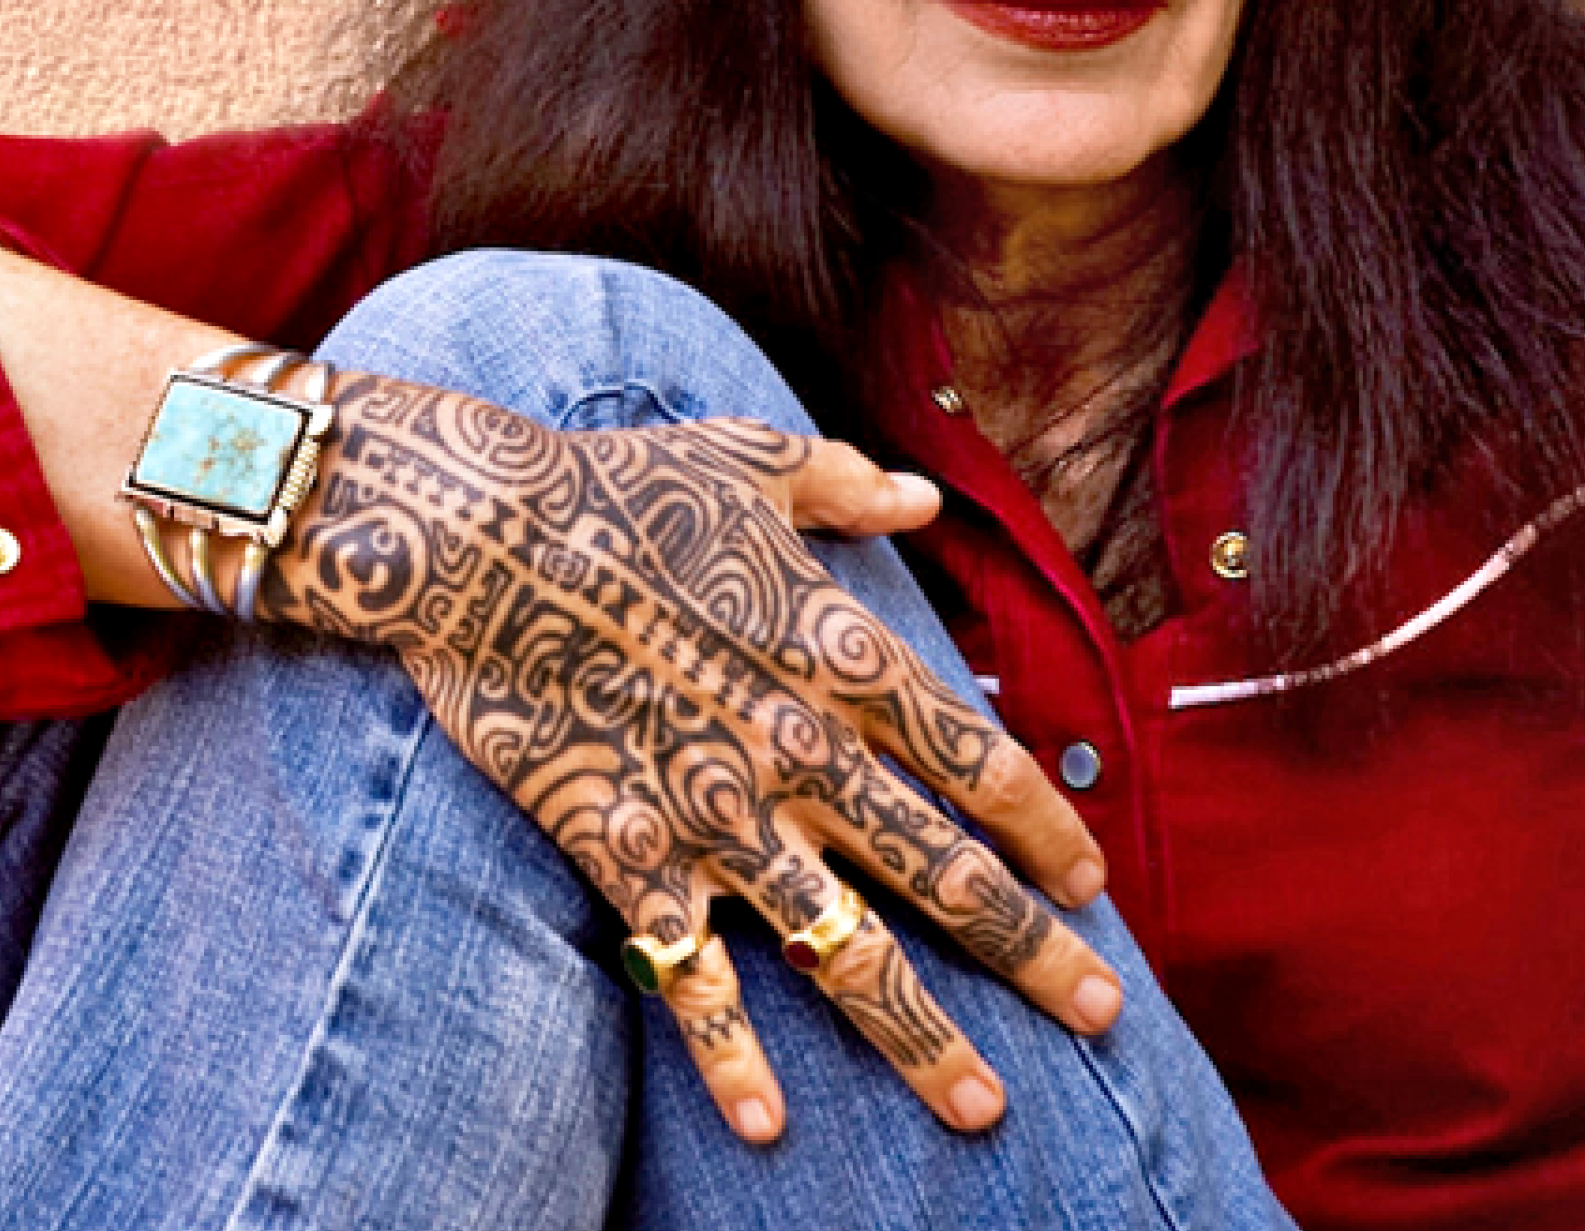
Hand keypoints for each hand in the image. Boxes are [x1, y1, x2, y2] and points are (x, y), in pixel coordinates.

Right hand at [260, 372, 1122, 1143]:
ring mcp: (718, 816)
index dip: (1047, 830)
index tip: (1092, 883)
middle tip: (1105, 1016)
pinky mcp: (629, 856)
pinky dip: (730, 1057)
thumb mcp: (753, 459)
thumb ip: (849, 487)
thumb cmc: (619, 485)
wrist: (479, 538)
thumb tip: (924, 495)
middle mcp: (802, 751)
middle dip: (1035, 955)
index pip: (981, 763)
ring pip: (847, 954)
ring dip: (922, 1039)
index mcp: (842, 655)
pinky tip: (767, 1125)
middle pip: (948, 875)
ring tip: (986, 1108)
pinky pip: (693, 978)